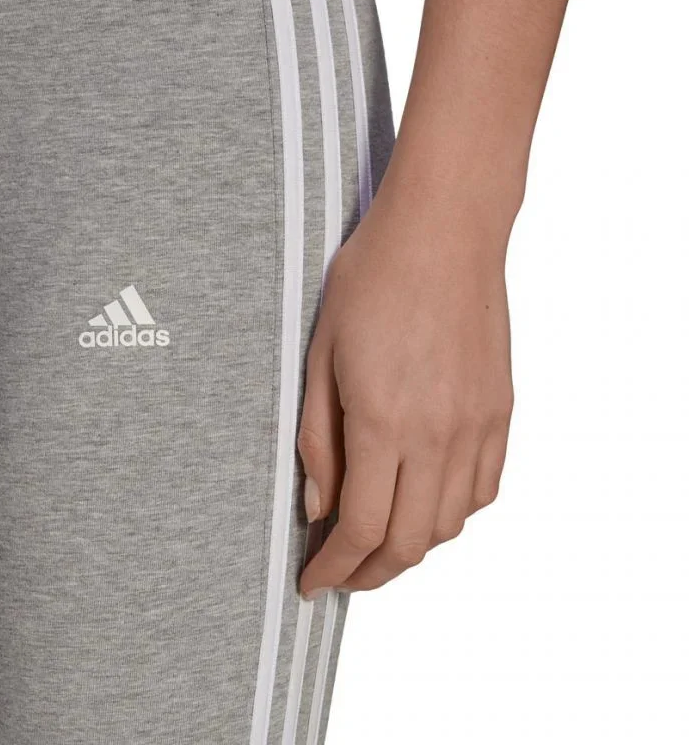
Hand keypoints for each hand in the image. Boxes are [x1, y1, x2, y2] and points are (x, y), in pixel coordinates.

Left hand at [298, 186, 514, 597]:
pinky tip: (428, 501)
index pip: (361, 528)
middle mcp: (437, 435)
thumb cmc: (372, 282)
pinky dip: (453, 513)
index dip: (334, 567)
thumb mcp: (321, 358)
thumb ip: (319, 440)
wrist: (444, 233)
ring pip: (450, 523)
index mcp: (382, 422)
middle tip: (343, 574)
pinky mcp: (501, 411)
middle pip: (410, 542)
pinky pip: (485, 488)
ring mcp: (477, 425)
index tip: (314, 582)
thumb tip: (319, 506)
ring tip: (380, 540)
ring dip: (412, 547)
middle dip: (371, 574)